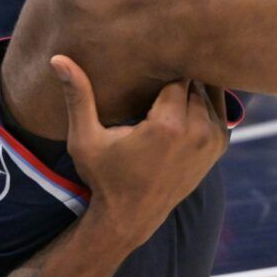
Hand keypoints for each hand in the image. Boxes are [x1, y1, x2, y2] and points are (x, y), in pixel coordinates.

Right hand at [52, 55, 227, 246]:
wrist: (131, 218)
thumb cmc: (104, 177)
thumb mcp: (85, 139)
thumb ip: (78, 96)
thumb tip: (57, 58)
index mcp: (168, 125)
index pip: (176, 72)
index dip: (162, 63)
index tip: (147, 61)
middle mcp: (197, 131)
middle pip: (194, 80)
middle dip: (177, 73)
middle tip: (155, 67)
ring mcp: (213, 140)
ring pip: (209, 92)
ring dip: (192, 87)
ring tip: (166, 83)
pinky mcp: (218, 146)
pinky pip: (218, 108)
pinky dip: (203, 101)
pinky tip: (181, 102)